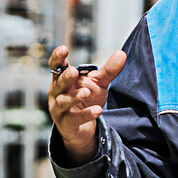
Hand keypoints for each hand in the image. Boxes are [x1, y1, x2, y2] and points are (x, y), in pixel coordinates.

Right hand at [45, 44, 127, 160]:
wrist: (84, 128)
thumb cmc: (87, 100)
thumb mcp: (98, 84)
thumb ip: (108, 70)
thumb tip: (122, 54)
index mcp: (62, 79)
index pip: (56, 66)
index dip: (57, 58)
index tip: (64, 49)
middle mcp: (57, 93)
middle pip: (58, 83)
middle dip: (65, 77)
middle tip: (74, 72)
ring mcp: (59, 110)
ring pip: (63, 102)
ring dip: (74, 97)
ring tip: (86, 93)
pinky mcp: (66, 125)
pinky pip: (73, 119)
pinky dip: (85, 115)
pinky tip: (97, 111)